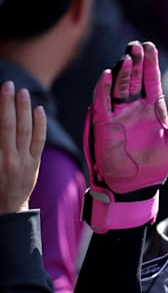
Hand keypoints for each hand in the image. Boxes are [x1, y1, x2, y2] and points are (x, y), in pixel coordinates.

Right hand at [0, 82, 45, 213]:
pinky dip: (40, 125)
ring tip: (22, 92)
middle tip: (8, 85)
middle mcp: (9, 159)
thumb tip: (2, 126)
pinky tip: (38, 110)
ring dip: (24, 110)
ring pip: (26, 131)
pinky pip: (39, 141)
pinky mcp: (35, 163)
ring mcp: (24, 161)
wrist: (8, 207)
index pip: (0, 131)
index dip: (0, 113)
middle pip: (9, 127)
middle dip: (8, 105)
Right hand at [86, 41, 167, 192]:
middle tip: (136, 45)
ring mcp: (119, 115)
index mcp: (152, 109)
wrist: (136, 185)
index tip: (150, 46)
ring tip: (127, 57)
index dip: (150, 64)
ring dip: (121, 72)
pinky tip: (107, 75)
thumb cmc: (157, 164)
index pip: (150, 80)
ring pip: (118, 86)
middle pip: (133, 79)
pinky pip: (102, 103)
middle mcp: (135, 108)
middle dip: (134, 62)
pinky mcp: (104, 124)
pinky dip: (103, 89)